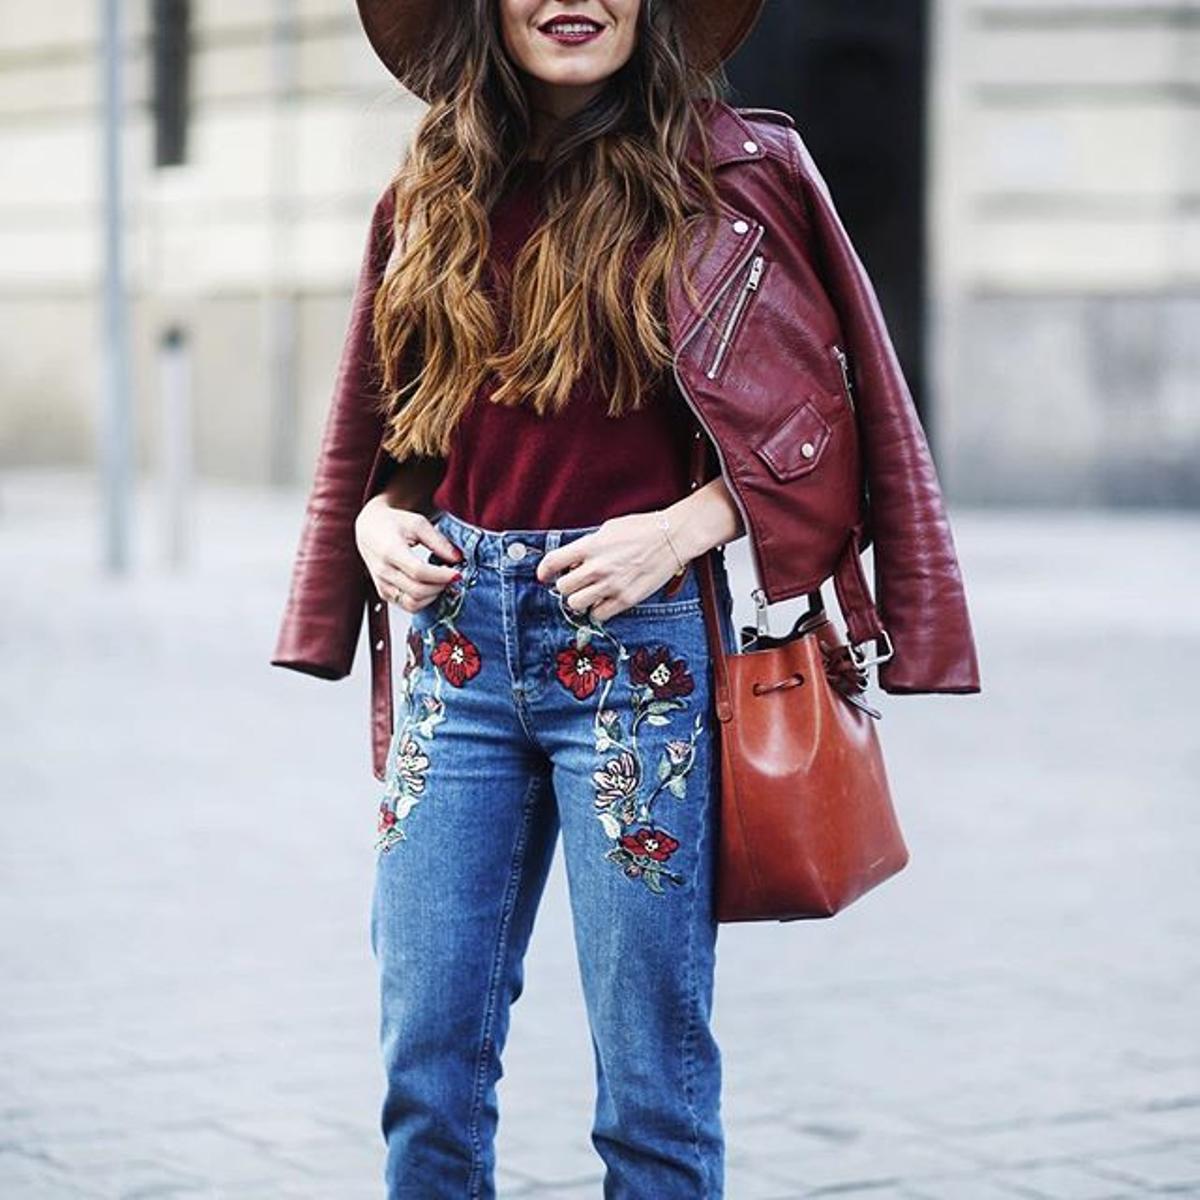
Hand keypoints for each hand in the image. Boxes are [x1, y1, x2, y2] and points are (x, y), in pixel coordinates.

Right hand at [355, 496, 463, 613]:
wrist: (369, 530)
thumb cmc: (392, 524)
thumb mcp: (418, 524)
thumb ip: (438, 541)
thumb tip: (457, 558)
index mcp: (390, 550)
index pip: (418, 571)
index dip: (441, 576)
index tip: (457, 573)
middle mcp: (383, 571)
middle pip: (417, 591)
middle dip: (441, 586)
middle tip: (452, 576)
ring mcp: (382, 585)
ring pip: (413, 604)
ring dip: (433, 596)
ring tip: (441, 581)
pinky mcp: (384, 594)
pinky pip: (408, 606)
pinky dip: (424, 600)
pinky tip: (431, 586)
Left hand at [535, 510, 685, 622]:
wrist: (673, 538)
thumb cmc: (642, 529)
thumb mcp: (608, 529)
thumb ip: (588, 545)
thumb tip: (573, 561)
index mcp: (591, 546)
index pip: (553, 561)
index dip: (543, 571)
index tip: (543, 576)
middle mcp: (598, 567)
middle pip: (563, 587)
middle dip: (566, 585)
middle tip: (575, 582)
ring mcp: (612, 585)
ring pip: (576, 604)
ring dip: (579, 600)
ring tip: (589, 593)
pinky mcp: (626, 599)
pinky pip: (598, 615)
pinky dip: (598, 610)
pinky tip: (604, 601)